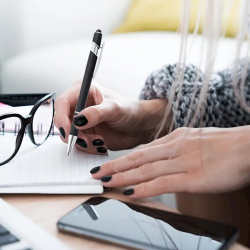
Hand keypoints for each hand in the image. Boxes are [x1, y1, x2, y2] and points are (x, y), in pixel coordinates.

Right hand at [54, 80, 166, 153]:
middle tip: (86, 140)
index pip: (62, 103)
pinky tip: (101, 144)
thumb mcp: (115, 109)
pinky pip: (78, 144)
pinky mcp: (86, 134)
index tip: (68, 131)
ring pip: (69, 135)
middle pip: (62, 121)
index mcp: (84, 91)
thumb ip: (96, 113)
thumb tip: (78, 120)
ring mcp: (82, 121)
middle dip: (73, 134)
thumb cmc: (130, 110)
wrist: (140, 126)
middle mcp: (80, 106)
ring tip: (99, 141)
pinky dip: (87, 147)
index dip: (61, 117)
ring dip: (82, 142)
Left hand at [91, 126, 249, 197]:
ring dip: (123, 176)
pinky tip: (130, 192)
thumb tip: (161, 156)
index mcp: (175, 139)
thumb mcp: (194, 141)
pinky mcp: (193, 178)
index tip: (110, 164)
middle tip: (98, 172)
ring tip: (106, 181)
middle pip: (138, 158)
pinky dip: (144, 188)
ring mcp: (182, 162)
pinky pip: (162, 183)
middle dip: (115, 166)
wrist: (247, 147)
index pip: (143, 150)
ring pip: (145, 170)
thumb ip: (176, 148)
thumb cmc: (224, 145)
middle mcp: (174, 148)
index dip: (124, 158)